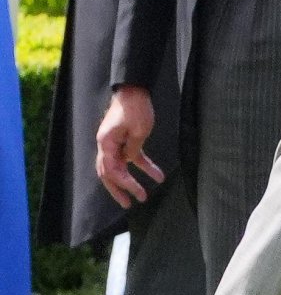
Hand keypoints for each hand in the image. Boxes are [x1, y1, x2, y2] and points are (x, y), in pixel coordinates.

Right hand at [96, 87, 162, 206]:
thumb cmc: (136, 107)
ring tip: (141, 197)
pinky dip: (145, 168)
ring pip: (120, 168)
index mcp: (106, 143)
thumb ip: (133, 149)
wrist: (134, 89)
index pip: (112, 170)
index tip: (138, 193)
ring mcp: (115, 143)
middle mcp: (107, 145)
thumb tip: (129, 161)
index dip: (124, 184)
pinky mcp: (126, 140)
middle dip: (118, 190)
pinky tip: (159, 177)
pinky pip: (134, 158)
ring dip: (129, 183)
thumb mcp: (139, 130)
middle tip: (129, 205)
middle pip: (109, 173)